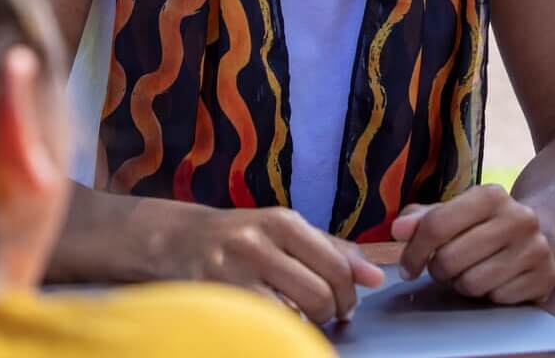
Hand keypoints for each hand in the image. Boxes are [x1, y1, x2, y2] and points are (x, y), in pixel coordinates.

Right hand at [164, 204, 384, 322]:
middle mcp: (258, 242)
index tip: (346, 307)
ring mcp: (233, 272)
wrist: (178, 241)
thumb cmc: (242, 238)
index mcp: (283, 222)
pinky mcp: (215, 298)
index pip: (337, 265)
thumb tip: (376, 277)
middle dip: (330, 314)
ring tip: (299, 320)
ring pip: (293, 314)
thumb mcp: (286, 232)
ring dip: (304, 326)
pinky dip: (276, 331)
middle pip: (319, 293)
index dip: (349, 294)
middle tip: (325, 317)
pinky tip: (273, 325)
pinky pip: (262, 325)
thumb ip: (332, 251)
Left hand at [392, 184, 554, 303]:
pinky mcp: (546, 277)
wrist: (543, 234)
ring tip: (472, 271)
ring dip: (463, 284)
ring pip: (472, 284)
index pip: (436, 225)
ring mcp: (536, 248)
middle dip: (439, 270)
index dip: (413, 251)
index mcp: (491, 195)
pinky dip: (490, 295)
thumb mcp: (455, 212)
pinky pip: (497, 299)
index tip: (407, 267)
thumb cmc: (484, 225)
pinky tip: (496, 280)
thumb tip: (398, 230)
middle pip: (450, 259)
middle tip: (445, 267)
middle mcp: (518, 218)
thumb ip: (422, 219)